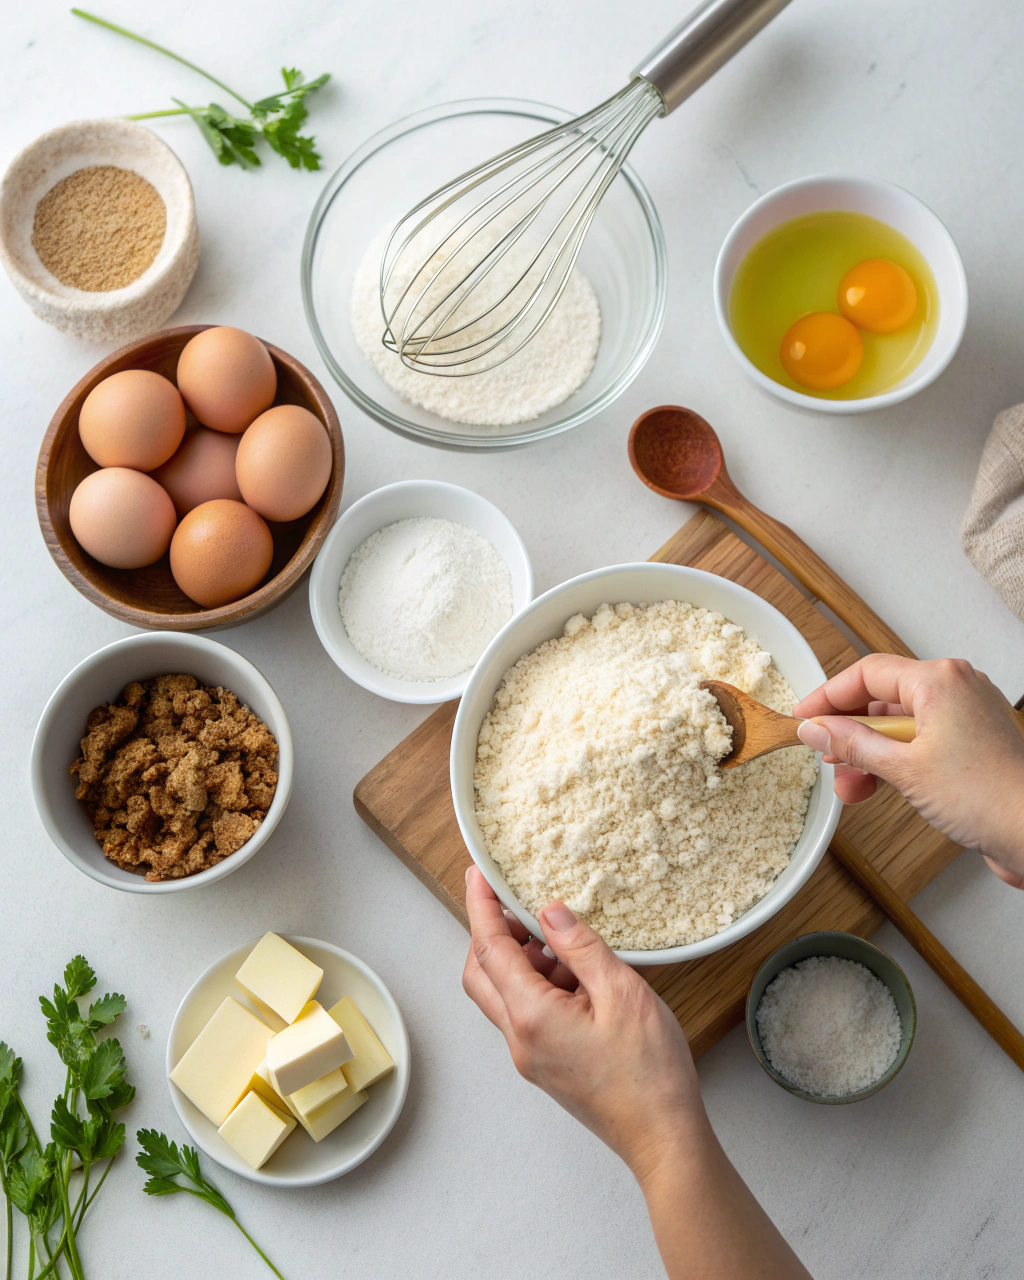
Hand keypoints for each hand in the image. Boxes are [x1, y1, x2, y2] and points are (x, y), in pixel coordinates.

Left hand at [461, 866, 703, 1178]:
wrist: (663, 1138)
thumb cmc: (649, 1073)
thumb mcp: (621, 993)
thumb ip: (580, 947)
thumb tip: (550, 913)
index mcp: (531, 1016)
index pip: (490, 949)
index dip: (482, 907)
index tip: (478, 875)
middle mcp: (520, 1039)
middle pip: (482, 975)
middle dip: (493, 934)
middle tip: (518, 905)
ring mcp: (531, 1056)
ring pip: (505, 995)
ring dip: (523, 961)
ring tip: (566, 944)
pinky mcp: (547, 1065)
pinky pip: (528, 1014)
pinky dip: (541, 986)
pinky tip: (579, 976)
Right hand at [793, 656, 1023, 885]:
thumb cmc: (988, 797)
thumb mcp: (902, 769)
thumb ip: (852, 744)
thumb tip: (817, 729)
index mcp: (939, 680)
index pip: (866, 674)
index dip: (828, 696)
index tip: (803, 718)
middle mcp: (956, 688)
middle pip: (882, 699)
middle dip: (849, 734)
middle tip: (824, 756)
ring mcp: (967, 714)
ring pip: (900, 724)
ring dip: (870, 754)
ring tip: (851, 786)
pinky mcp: (973, 740)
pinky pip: (922, 739)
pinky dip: (896, 760)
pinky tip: (879, 785)